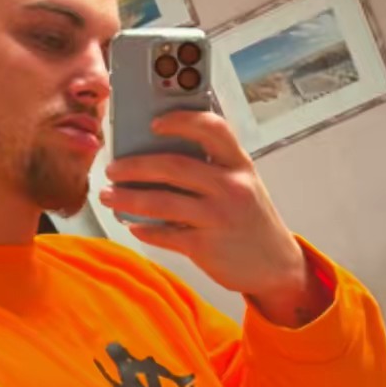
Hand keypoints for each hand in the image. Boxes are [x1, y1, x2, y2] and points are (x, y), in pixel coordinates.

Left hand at [99, 112, 331, 326]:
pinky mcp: (207, 247)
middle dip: (135, 166)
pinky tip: (132, 224)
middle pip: (174, 167)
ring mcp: (219, 218)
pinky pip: (165, 235)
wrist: (277, 266)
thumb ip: (212, 168)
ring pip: (162, 202)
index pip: (212, 129)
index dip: (181, 121)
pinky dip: (144, 229)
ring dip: (128, 198)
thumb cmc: (251, 220)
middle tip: (112, 168)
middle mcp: (232, 188)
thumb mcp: (243, 185)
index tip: (154, 122)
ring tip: (108, 195)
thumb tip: (158, 156)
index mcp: (240, 165)